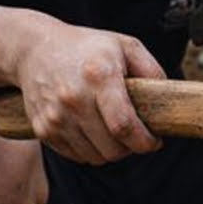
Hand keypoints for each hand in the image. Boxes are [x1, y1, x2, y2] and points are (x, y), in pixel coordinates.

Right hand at [13, 21, 166, 163]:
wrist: (34, 49)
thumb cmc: (87, 48)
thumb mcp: (125, 46)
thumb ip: (152, 70)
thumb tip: (168, 100)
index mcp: (99, 77)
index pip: (123, 125)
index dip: (145, 142)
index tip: (155, 141)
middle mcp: (74, 99)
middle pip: (112, 148)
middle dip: (131, 148)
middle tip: (136, 135)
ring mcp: (55, 117)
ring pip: (95, 158)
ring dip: (111, 151)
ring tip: (114, 131)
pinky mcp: (42, 129)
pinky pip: (76, 156)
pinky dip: (90, 150)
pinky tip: (94, 131)